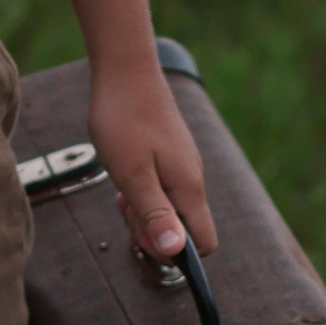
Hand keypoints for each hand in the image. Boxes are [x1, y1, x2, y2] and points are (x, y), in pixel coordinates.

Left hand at [89, 53, 215, 260]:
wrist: (125, 70)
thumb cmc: (124, 119)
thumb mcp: (133, 174)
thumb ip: (155, 214)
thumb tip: (176, 253)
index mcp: (188, 189)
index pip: (203, 244)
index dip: (175, 254)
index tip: (144, 237)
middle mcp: (192, 179)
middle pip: (185, 230)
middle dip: (154, 233)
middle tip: (125, 209)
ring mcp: (182, 166)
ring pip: (171, 209)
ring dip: (145, 212)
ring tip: (122, 192)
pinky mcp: (170, 155)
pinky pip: (163, 189)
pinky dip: (143, 193)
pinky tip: (124, 178)